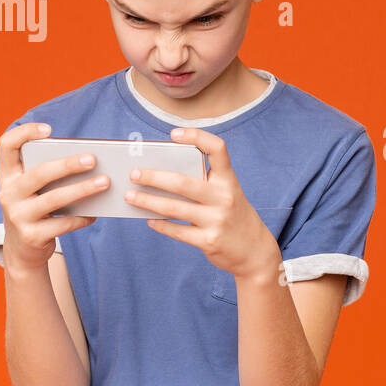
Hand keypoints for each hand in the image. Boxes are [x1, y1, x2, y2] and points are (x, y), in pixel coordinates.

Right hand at [0, 122, 103, 271]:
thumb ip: (49, 175)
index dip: (24, 133)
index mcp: (8, 176)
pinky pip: (63, 223)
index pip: (6, 145)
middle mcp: (8, 193)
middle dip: (68, 165)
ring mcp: (18, 216)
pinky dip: (82, 217)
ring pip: (54, 199)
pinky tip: (95, 213)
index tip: (49, 130)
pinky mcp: (31, 236)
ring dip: (82, 189)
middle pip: (39, 173)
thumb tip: (89, 163)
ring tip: (105, 182)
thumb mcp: (33, 190)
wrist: (22, 249)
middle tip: (93, 159)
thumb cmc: (35, 209)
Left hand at [126, 127, 280, 281]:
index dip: (196, 137)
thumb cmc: (233, 216)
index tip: (174, 134)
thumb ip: (203, 184)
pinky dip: (160, 225)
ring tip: (130, 196)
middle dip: (154, 177)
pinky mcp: (209, 241)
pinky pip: (178, 231)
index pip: (217, 149)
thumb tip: (160, 176)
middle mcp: (224, 197)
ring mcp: (217, 220)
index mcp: (229, 180)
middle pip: (183, 182)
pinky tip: (148, 219)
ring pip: (174, 208)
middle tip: (134, 173)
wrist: (255, 251)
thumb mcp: (226, 194)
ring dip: (148, 201)